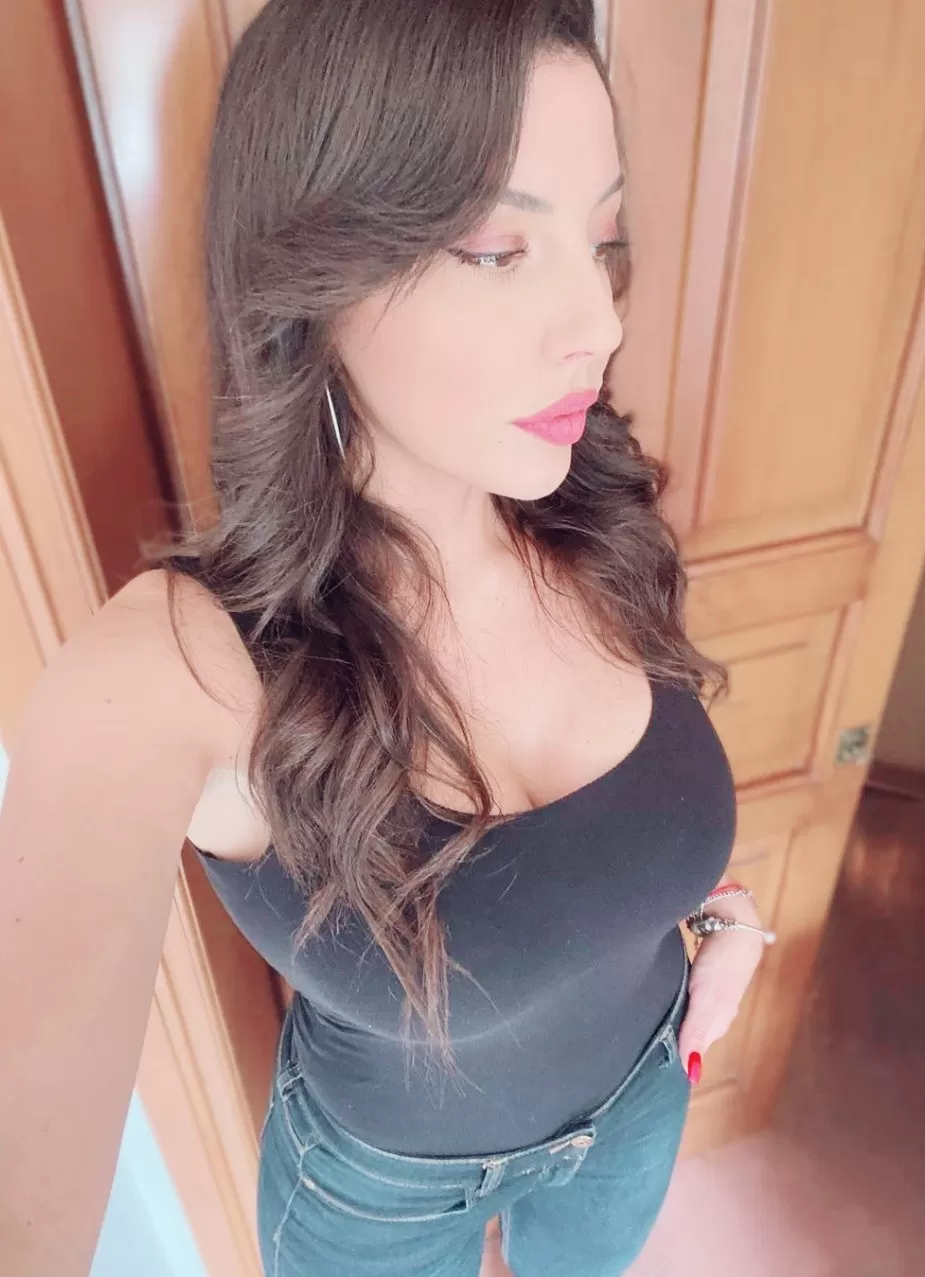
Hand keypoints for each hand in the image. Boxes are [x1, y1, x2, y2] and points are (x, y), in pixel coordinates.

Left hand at [676, 913, 764, 1082]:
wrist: (734, 922)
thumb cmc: (720, 964)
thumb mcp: (706, 1001)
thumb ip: (696, 1033)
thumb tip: (692, 1074)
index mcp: (719, 1019)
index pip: (698, 1047)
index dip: (681, 1054)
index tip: (659, 1062)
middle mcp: (720, 1009)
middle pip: (698, 1031)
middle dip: (680, 1037)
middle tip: (653, 1042)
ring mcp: (717, 989)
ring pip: (696, 1011)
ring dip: (681, 1016)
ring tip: (659, 1021)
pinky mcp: (712, 971)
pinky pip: (695, 992)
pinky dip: (685, 997)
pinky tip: (674, 992)